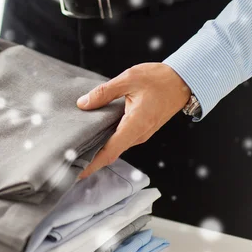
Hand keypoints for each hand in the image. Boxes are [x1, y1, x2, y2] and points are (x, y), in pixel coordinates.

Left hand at [77, 63, 190, 178]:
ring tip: (76, 149)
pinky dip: (106, 142)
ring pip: (115, 147)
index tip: (76, 172)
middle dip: (90, 160)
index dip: (92, 164)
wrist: (183, 81)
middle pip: (110, 153)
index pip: (110, 152)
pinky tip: (93, 135)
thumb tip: (83, 104)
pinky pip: (121, 140)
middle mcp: (138, 135)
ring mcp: (141, 134)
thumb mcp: (128, 79)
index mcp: (135, 125)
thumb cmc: (159, 80)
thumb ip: (104, 93)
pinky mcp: (141, 130)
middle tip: (68, 161)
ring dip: (97, 151)